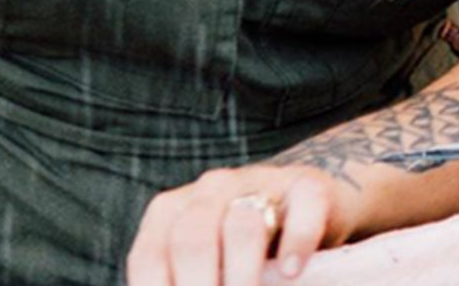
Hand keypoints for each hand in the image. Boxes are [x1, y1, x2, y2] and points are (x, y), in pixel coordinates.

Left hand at [125, 163, 359, 285]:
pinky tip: (291, 273)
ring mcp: (261, 182)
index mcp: (174, 211)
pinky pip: (301, 208)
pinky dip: (295, 243)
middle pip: (192, 241)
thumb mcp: (208, 268)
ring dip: (243, 276)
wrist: (307, 206)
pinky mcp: (308, 184)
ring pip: (243, 223)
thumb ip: (191, 281)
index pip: (149, 257)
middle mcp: (211, 189)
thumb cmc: (246, 252)